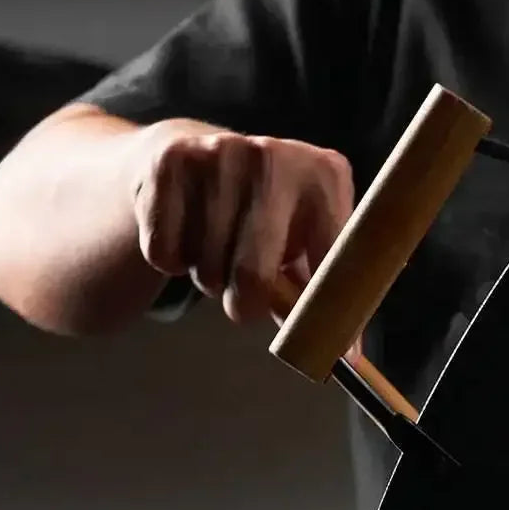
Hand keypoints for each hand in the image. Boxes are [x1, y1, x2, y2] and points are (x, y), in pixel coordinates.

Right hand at [129, 120, 353, 323]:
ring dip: (209, 280)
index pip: (328, 264)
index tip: (313, 344)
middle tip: (243, 303)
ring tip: (218, 251)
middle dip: (244, 305)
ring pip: (207, 268)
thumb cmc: (264, 219)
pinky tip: (186, 233)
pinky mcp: (171, 160)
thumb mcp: (303, 247)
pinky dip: (172, 261)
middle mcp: (274, 157)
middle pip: (253, 276)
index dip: (315, 312)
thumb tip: (343, 357)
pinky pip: (164, 252)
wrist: (194, 157)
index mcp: (325, 176)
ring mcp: (220, 152)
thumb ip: (320, 298)